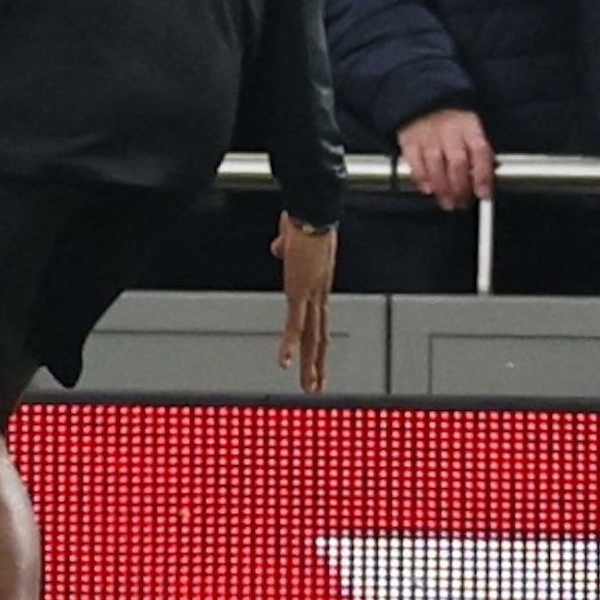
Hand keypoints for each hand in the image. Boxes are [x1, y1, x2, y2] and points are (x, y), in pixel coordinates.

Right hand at [272, 214, 337, 392]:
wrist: (313, 213)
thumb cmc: (303, 219)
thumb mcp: (291, 238)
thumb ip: (285, 246)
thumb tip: (280, 248)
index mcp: (316, 285)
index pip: (318, 322)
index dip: (318, 343)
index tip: (317, 361)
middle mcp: (318, 295)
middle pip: (319, 338)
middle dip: (318, 365)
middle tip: (316, 387)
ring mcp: (311, 295)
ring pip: (312, 338)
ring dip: (311, 365)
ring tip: (310, 386)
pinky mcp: (301, 292)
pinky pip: (295, 325)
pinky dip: (290, 345)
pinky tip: (285, 362)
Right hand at [396, 107, 492, 212]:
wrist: (422, 100)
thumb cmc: (451, 120)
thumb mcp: (471, 128)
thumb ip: (478, 152)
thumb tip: (486, 177)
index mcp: (469, 127)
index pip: (480, 153)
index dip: (483, 176)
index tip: (483, 194)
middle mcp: (449, 131)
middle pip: (457, 162)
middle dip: (461, 187)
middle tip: (463, 202)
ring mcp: (427, 136)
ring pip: (436, 165)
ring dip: (443, 187)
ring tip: (448, 202)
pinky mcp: (409, 140)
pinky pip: (414, 162)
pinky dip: (421, 178)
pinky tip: (428, 188)